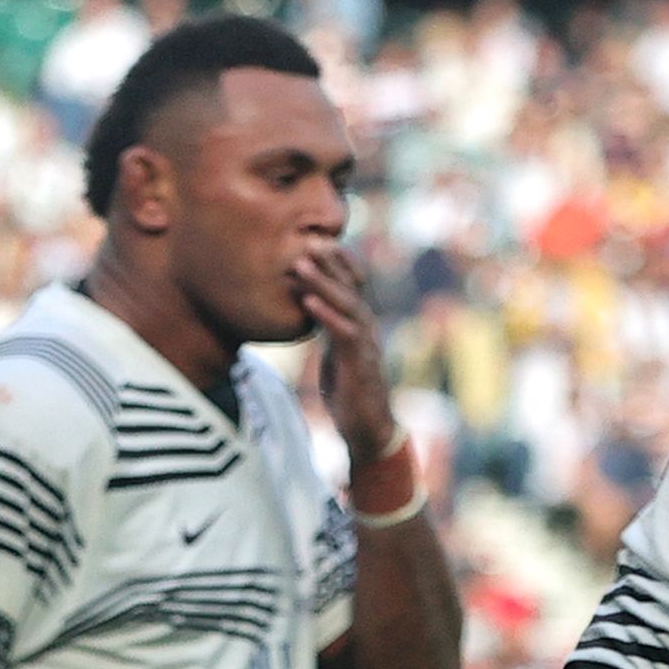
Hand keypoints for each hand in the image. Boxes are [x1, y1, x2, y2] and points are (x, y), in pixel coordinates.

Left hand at [296, 247, 396, 463]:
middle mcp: (366, 328)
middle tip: (307, 240)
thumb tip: (314, 313)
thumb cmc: (350, 394)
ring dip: (323, 283)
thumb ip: (330, 332)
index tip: (316, 241)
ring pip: (346, 305)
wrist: (368, 429)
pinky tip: (308, 302)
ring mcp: (365, 344)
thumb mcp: (336, 356)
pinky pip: (342, 333)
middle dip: (329, 264)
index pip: (350, 287)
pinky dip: (325, 316)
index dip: (335, 265)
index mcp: (359, 326)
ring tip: (301, 263)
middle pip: (349, 288)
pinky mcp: (359, 362)